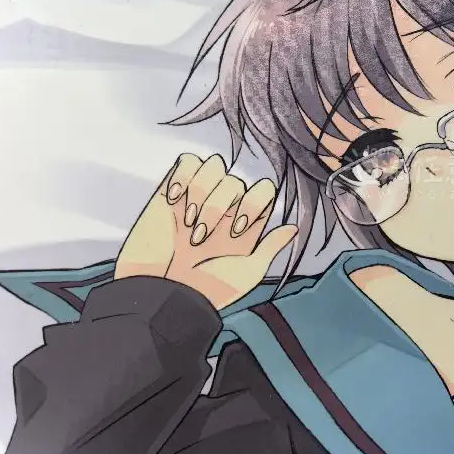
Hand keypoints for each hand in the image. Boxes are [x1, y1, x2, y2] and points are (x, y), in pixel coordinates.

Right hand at [115, 153, 297, 309]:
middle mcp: (224, 208)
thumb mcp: (246, 274)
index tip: (238, 230)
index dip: (255, 202)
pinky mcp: (170, 190)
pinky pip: (187, 162)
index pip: (263, 190)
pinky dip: (183, 177)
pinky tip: (174, 201)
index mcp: (245, 224)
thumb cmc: (204, 290)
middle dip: (220, 208)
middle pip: (236, 181)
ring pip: (214, 166)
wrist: (160, 291)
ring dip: (202, 193)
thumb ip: (269, 248)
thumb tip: (293, 228)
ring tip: (187, 223)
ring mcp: (197, 197)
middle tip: (203, 238)